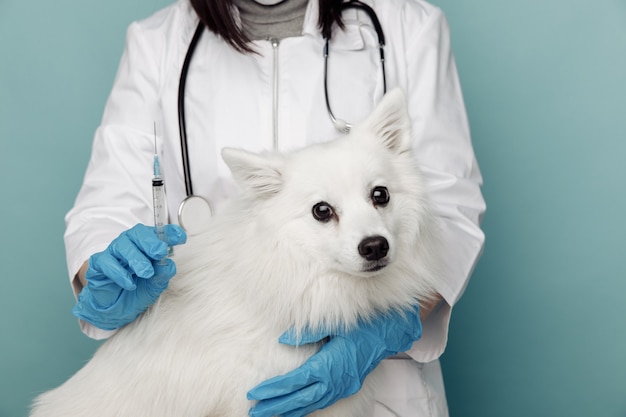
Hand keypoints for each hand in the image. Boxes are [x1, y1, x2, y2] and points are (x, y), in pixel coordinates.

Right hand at [71, 223, 186, 329]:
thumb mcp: (155, 285)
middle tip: (160, 252)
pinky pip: (107, 262)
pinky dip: (119, 273)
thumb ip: (162, 274)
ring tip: (146, 273)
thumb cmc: (137, 291)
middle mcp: (131, 244)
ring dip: (136, 258)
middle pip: (138, 232)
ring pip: (123, 245)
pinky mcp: (99, 263)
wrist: (116, 309)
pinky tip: (129, 284)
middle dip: (150, 241)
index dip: (169, 232)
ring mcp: (114, 252)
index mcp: (147, 246)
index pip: (158, 233)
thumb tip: (167, 264)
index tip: (180, 237)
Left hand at [247, 305, 421, 416]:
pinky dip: (307, 408)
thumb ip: (307, 333)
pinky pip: (323, 402)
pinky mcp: (347, 388)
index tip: (256, 393)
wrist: (389, 335)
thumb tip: (284, 339)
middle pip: (300, 398)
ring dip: (290, 410)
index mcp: (329, 365)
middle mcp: (334, 381)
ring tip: (270, 414)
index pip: (296, 382)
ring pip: (312, 404)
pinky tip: (297, 410)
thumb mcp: (334, 326)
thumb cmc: (361, 327)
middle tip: (255, 410)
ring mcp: (342, 387)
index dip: (275, 389)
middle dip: (276, 405)